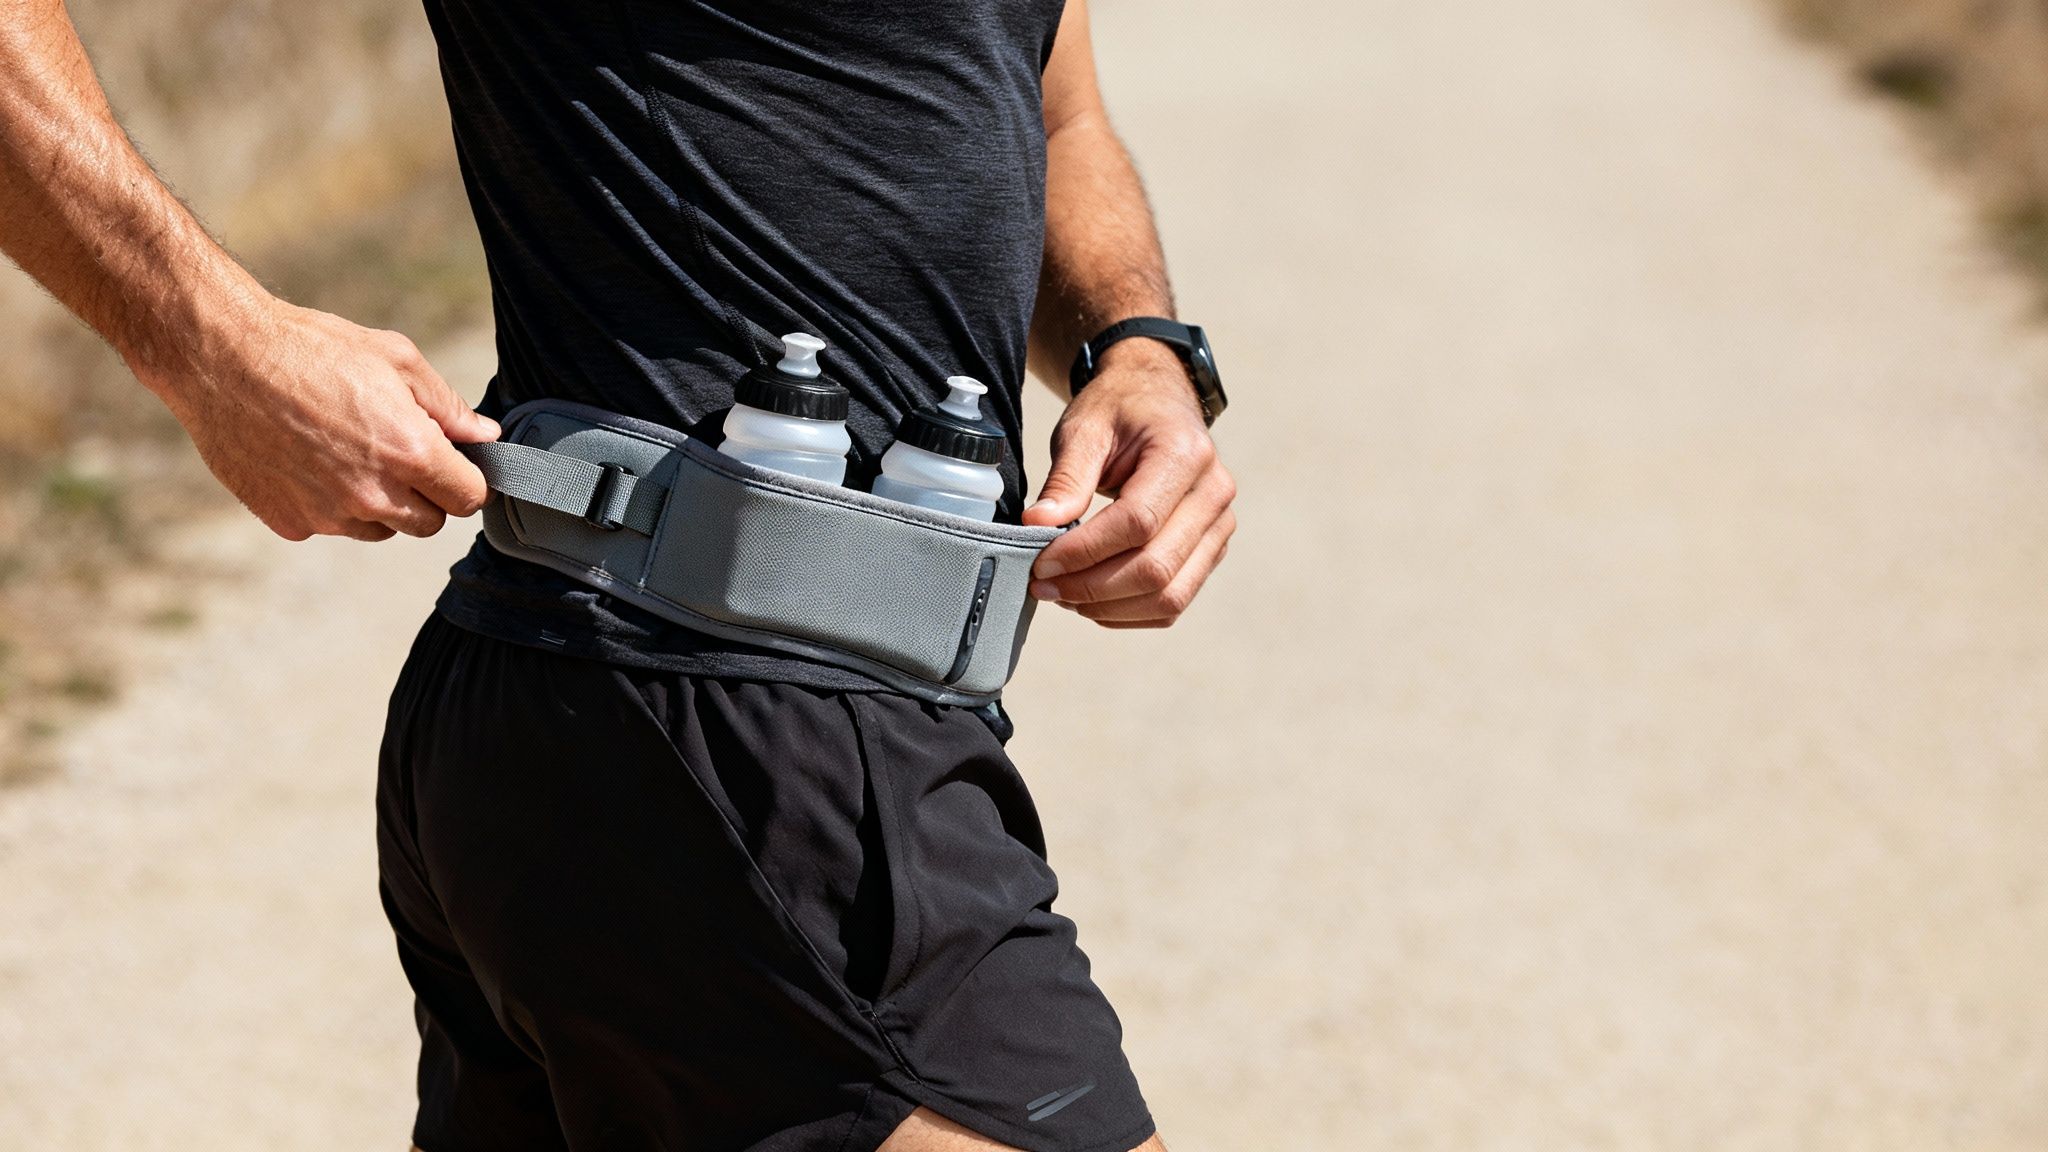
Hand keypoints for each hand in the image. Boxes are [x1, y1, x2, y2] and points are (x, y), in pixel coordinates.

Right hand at [143, 298, 498, 541]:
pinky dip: (327, 504)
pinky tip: (307, 460)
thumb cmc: (311, 348)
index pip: (468, 499)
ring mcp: (328, 515)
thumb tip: (484, 435)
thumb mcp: (394, 359)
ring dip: (378, 503)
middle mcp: (372, 495)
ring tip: (347, 451)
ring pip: (381, 529)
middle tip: (399, 453)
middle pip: (429, 524)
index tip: (454, 465)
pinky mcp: (290, 523)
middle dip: (425, 494)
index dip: (466, 480)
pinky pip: (329, 526)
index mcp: (409, 453)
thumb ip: (447, 406)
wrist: (220, 358)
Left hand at [1021, 340, 1236, 627]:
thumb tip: (1037, 524)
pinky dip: (1129, 612)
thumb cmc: (1121, 409)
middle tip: (1044, 586)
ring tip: (1064, 595)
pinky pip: (1175, 600)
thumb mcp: (1084, 429)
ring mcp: (1219, 526)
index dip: (1084, 552)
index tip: (1041, 562)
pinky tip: (1092, 600)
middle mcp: (1213, 493)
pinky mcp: (1211, 549)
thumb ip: (1066, 479)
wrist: (1157, 399)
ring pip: (1170, 595)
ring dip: (1110, 608)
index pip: (1137, 523)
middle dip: (1092, 587)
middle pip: (1156, 567)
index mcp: (1185, 454)